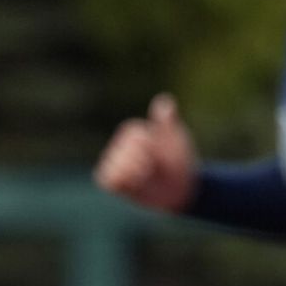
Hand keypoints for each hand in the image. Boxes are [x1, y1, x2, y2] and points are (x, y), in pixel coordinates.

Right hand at [93, 94, 196, 213]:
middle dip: (142, 164)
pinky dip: (121, 184)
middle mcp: (120, 145)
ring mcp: (115, 162)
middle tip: (153, 167)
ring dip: (134, 175)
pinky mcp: (112, 180)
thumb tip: (165, 99)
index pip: (135, 139)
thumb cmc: (178, 160)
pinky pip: (106, 180)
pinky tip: (135, 185)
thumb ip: (168, 121)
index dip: (149, 149)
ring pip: (114, 168)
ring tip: (145, 177)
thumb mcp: (176, 139)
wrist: (179, 186)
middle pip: (123, 154)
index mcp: (134, 132)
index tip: (159, 153)